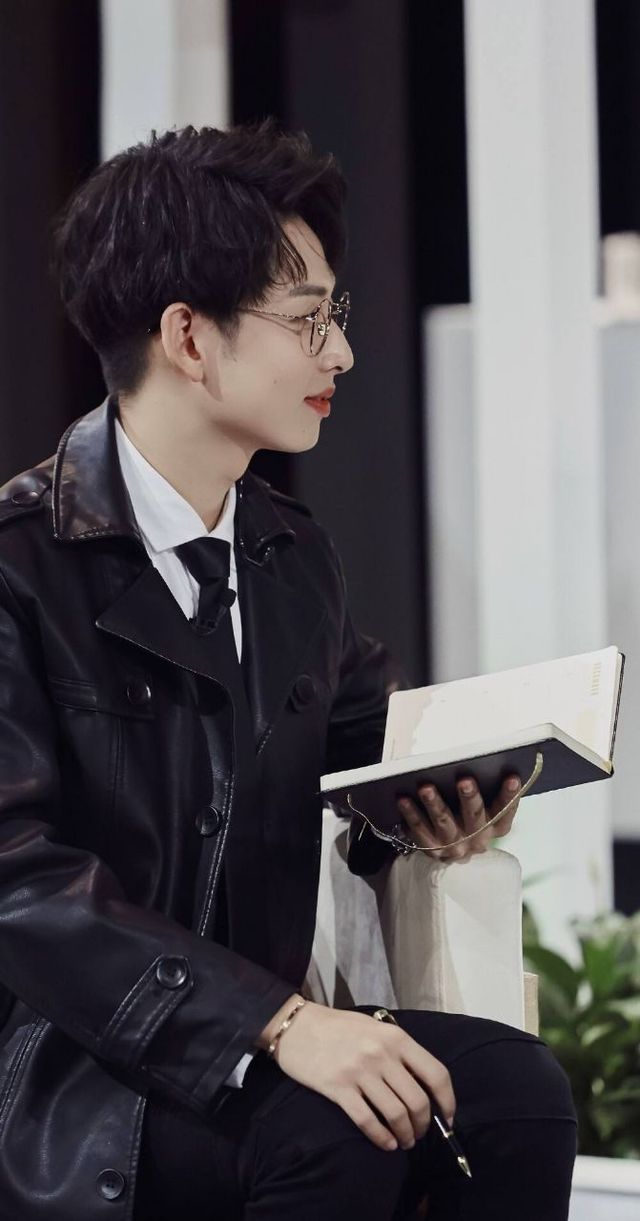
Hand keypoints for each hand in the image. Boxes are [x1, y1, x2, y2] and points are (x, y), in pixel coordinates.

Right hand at [262, 1000, 454, 1151]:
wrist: (297, 1026)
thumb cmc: (338, 1027)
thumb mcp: (375, 1028)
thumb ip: (398, 1051)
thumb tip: (422, 1085)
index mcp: (396, 1038)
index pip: (436, 1073)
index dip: (447, 1101)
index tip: (446, 1118)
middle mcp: (382, 1054)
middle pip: (417, 1101)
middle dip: (423, 1125)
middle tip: (420, 1134)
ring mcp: (360, 1071)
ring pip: (396, 1114)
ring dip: (405, 1134)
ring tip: (404, 1141)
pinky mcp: (338, 1088)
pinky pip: (368, 1121)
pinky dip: (382, 1138)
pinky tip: (386, 1144)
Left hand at [397, 774, 520, 860]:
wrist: (451, 850)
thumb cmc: (469, 816)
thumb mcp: (483, 808)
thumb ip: (485, 789)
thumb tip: (480, 759)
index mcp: (495, 826)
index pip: (506, 812)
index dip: (510, 796)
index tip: (513, 777)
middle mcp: (477, 839)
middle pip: (475, 817)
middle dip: (469, 798)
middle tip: (464, 781)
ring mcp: (454, 846)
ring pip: (444, 823)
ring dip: (435, 804)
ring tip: (426, 787)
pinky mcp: (432, 850)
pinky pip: (419, 831)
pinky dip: (411, 814)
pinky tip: (403, 799)